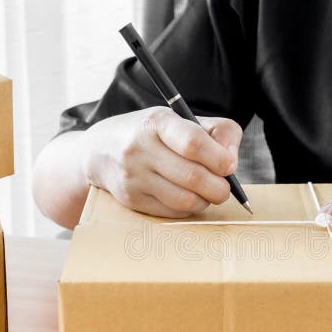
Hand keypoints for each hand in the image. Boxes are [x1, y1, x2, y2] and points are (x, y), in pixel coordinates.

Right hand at [82, 106, 241, 216]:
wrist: (99, 151)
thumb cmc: (152, 134)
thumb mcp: (180, 119)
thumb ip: (216, 131)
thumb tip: (232, 159)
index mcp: (157, 122)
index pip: (193, 143)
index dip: (218, 158)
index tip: (229, 166)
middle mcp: (140, 148)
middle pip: (193, 177)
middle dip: (219, 187)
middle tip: (224, 187)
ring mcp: (133, 176)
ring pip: (186, 200)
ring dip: (205, 200)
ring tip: (206, 191)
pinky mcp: (131, 199)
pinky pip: (173, 212)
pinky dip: (189, 208)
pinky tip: (187, 196)